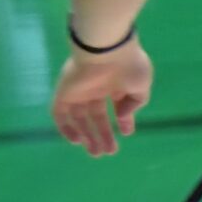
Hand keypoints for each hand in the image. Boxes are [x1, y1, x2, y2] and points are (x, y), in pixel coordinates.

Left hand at [52, 38, 153, 156]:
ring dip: (88, 135)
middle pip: (96, 116)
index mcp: (115, 84)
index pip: (116, 105)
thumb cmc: (128, 66)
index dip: (123, 120)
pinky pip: (60, 113)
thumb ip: (135, 102)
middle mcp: (96, 88)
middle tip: (108, 152)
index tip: (127, 133)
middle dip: (103, 134)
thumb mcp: (142, 85)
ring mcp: (78, 91)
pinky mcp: (64, 93)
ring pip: (80, 118)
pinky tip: (77, 141)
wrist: (105, 49)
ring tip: (96, 153)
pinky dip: (66, 127)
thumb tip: (123, 116)